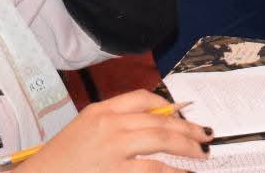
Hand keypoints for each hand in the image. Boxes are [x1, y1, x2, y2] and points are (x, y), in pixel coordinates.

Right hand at [20, 90, 211, 171]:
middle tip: (205, 134)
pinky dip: (173, 170)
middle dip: (187, 127)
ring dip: (187, 146)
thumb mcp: (84, 131)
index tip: (182, 114)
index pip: (142, 99)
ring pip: (162, 140)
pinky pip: (154, 169)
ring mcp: (114, 148)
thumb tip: (151, 126)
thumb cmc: (60, 161)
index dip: (167, 107)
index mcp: (100, 111)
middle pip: (159, 120)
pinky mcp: (116, 172)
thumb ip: (114, 123)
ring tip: (202, 154)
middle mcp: (109, 124)